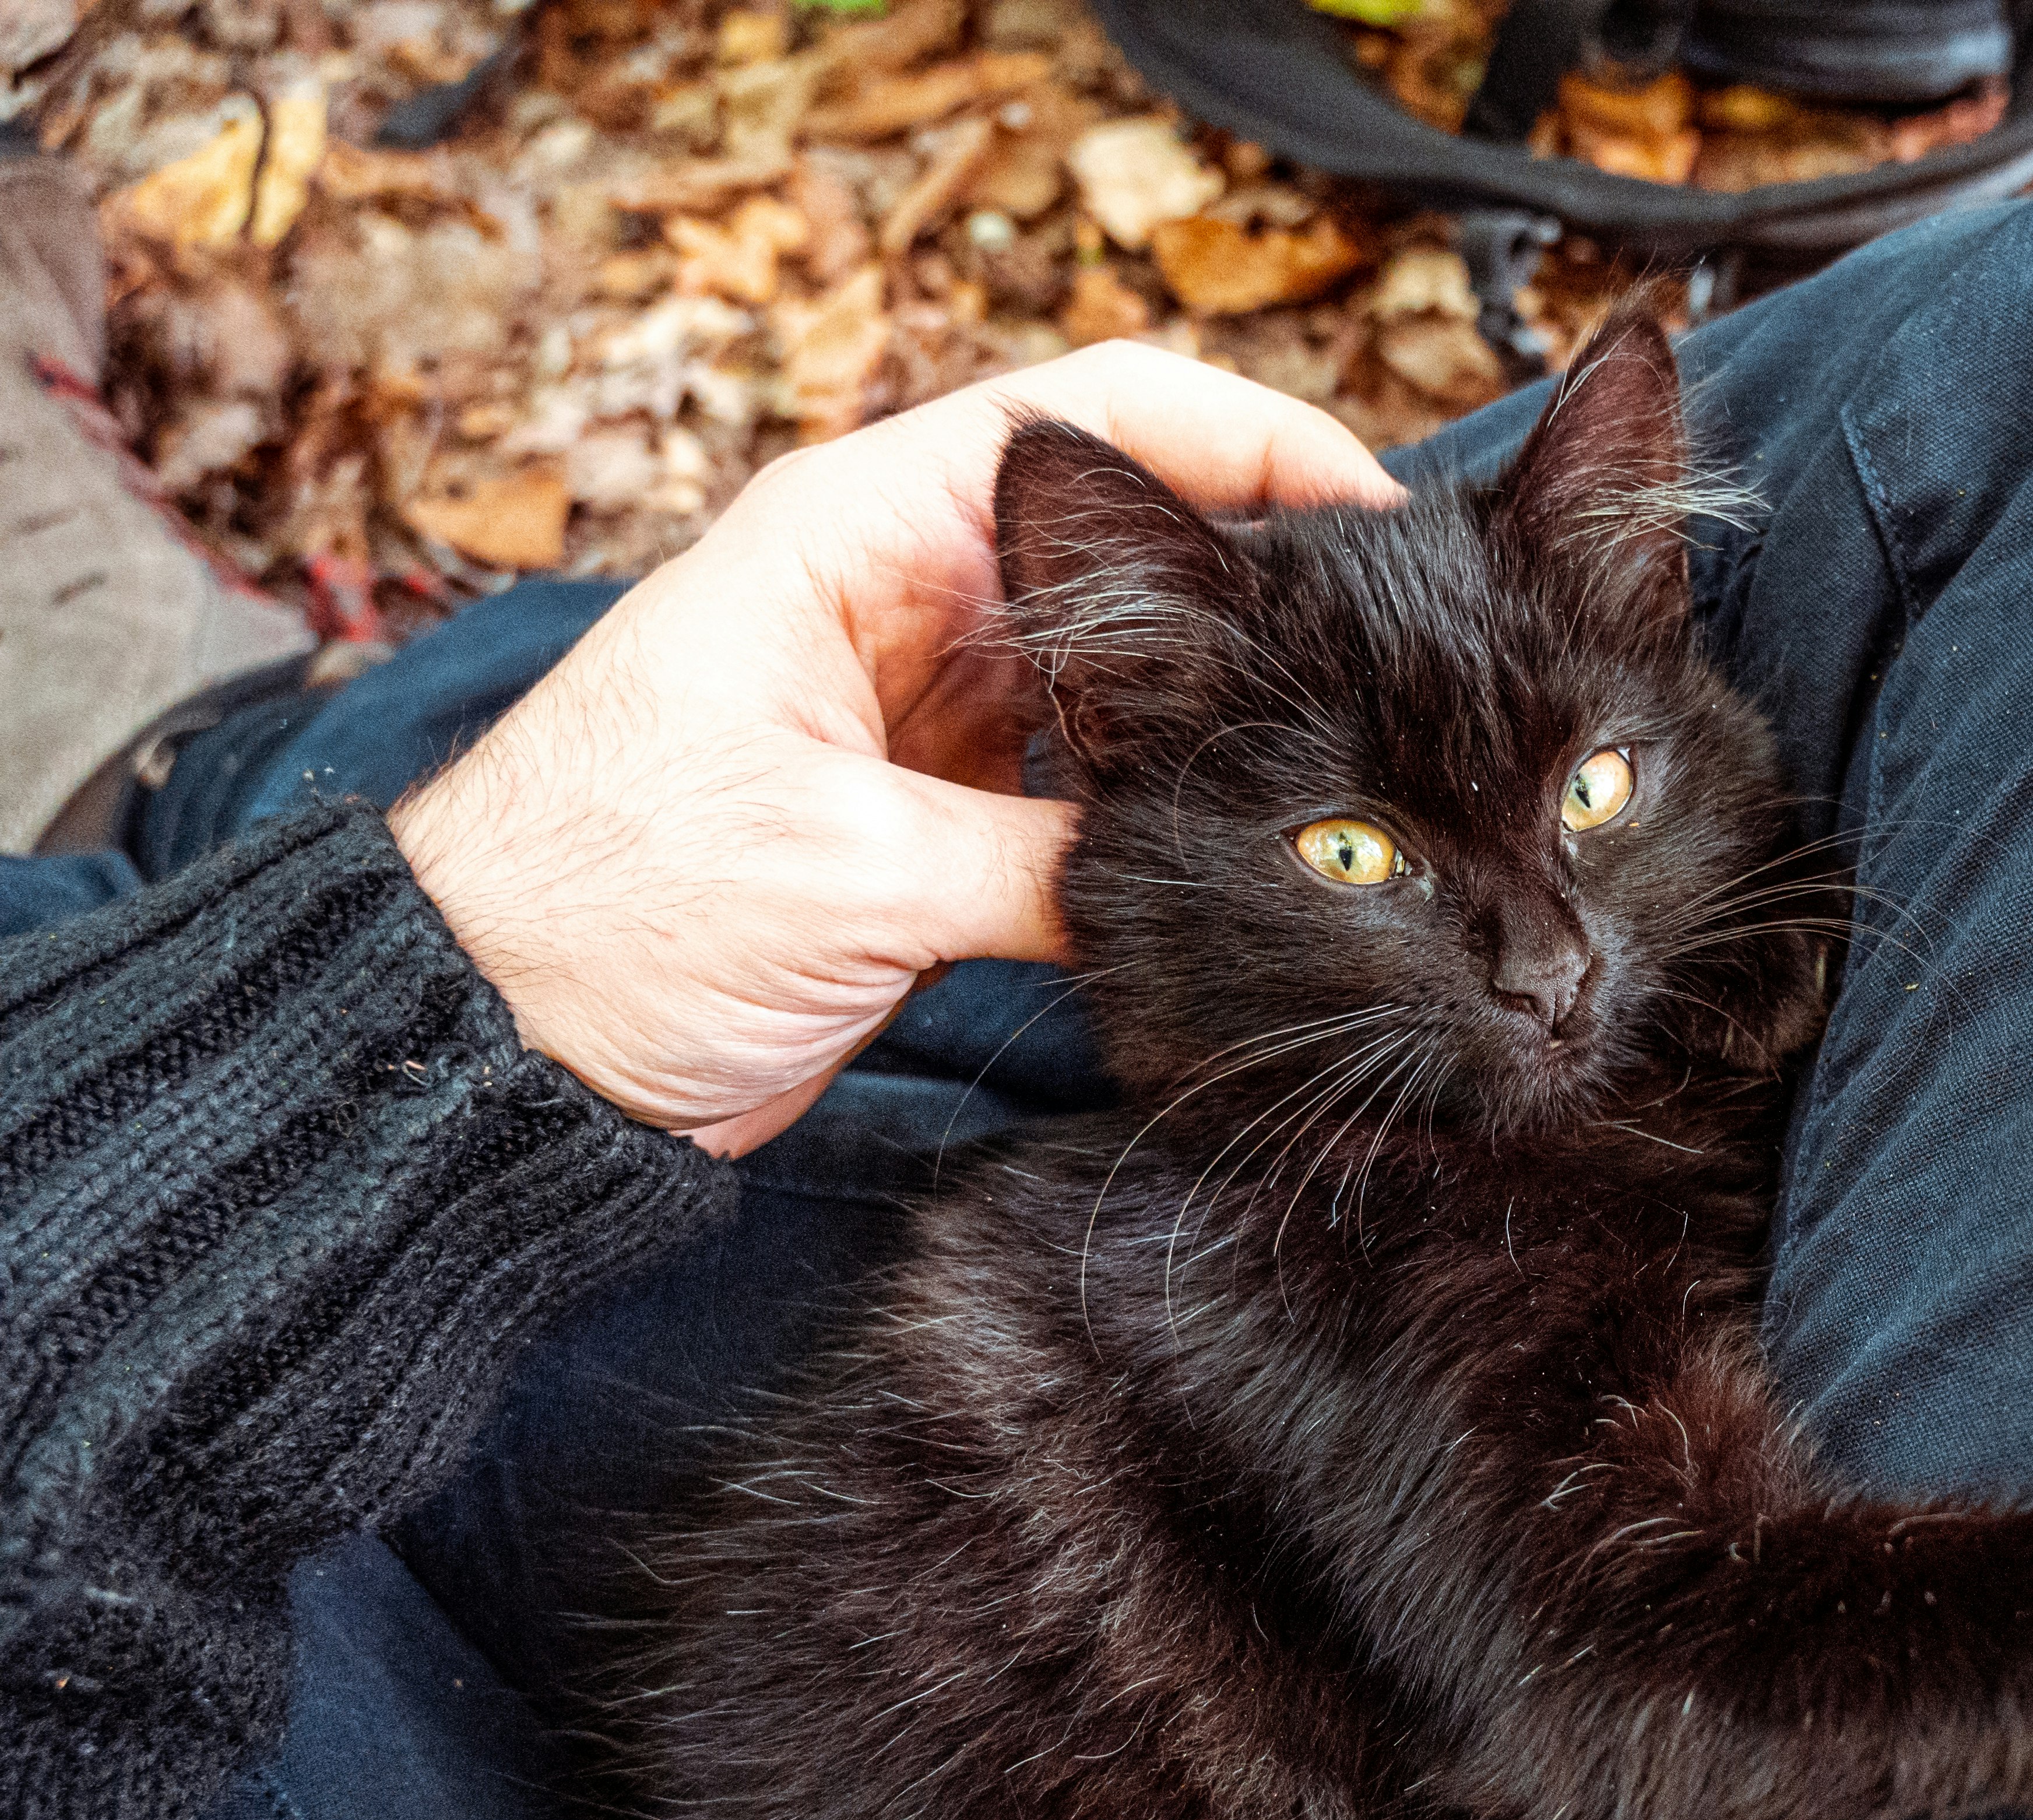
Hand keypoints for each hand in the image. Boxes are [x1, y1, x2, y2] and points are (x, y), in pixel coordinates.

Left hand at [385, 343, 1401, 1156]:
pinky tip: (1253, 854)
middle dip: (1270, 593)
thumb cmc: (603, 914)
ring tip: (1357, 759)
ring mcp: (926, 710)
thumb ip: (1050, 865)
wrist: (490, 1051)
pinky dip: (1172, 814)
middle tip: (1409, 659)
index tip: (1380, 517)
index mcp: (858, 535)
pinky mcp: (938, 817)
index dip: (1251, 442)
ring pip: (1132, 674)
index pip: (1092, 422)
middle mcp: (904, 599)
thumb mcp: (849, 873)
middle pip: (1136, 543)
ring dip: (1233, 714)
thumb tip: (1223, 882)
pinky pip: (1096, 789)